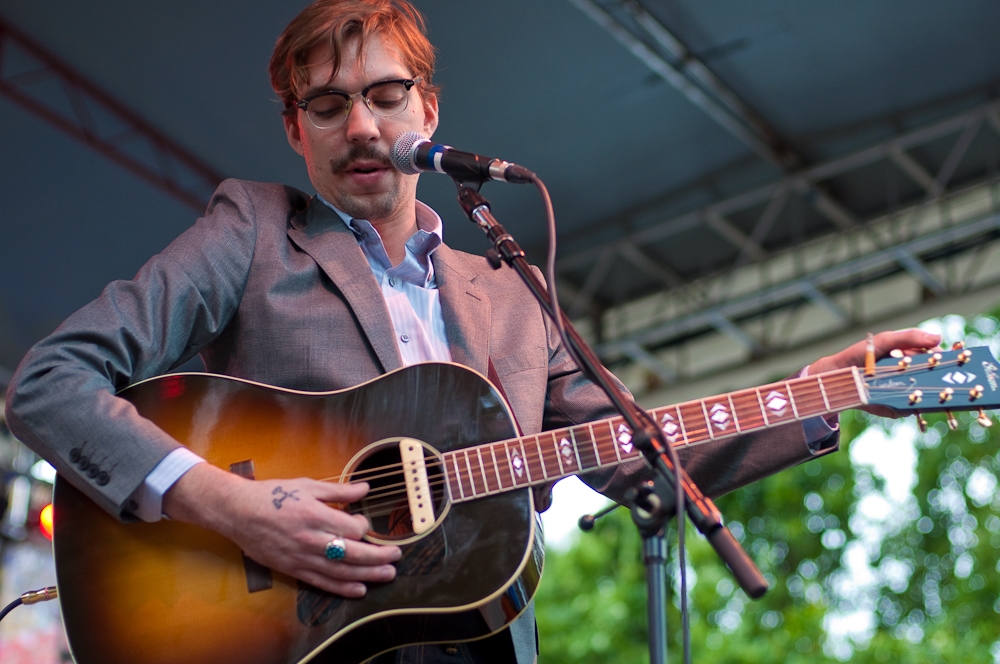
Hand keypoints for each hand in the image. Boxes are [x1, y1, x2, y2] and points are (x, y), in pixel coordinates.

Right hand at [163, 464, 400, 597]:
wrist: (238, 512)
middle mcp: (311, 540)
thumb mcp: (308, 485)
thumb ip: (338, 491)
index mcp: (315, 515)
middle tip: (397, 556)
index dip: (365, 526)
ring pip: (342, 572)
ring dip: (368, 574)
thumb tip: (364, 488)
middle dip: (379, 556)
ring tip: (388, 575)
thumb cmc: (273, 495)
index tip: (365, 522)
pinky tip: (360, 589)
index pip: (353, 528)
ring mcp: (302, 558)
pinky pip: (322, 582)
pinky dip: (343, 588)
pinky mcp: (293, 569)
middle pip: (353, 554)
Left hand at [808, 328, 942, 416]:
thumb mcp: (885, 341)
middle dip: (944, 382)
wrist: (839, 375)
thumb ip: (909, 337)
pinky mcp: (895, 409)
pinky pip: (909, 411)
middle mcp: (913, 378)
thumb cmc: (863, 354)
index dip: (949, 362)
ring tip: (931, 392)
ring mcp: (905, 394)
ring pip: (926, 399)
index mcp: (914, 359)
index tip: (956, 362)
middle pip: (936, 382)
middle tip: (948, 380)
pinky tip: (911, 403)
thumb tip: (938, 338)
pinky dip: (911, 409)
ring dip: (931, 397)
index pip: (939, 361)